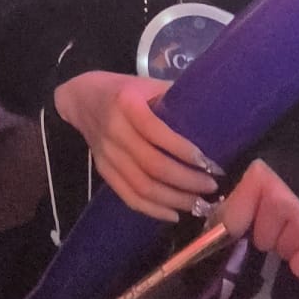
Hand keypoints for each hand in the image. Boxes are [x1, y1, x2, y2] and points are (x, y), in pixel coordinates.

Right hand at [54, 72, 217, 222]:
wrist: (82, 98)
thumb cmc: (124, 89)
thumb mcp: (148, 84)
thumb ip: (176, 98)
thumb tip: (216, 114)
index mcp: (127, 104)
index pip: (158, 133)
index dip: (185, 151)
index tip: (211, 163)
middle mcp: (114, 131)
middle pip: (152, 165)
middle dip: (186, 180)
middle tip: (211, 187)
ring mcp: (106, 154)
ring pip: (142, 186)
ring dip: (174, 199)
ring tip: (199, 204)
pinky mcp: (103, 171)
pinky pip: (128, 196)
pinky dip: (152, 210)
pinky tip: (174, 214)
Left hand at [217, 159, 298, 278]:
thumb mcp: (269, 171)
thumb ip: (243, 196)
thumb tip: (215, 228)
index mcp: (262, 178)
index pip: (232, 220)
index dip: (238, 227)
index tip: (244, 229)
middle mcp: (280, 199)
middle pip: (262, 239)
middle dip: (272, 232)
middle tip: (288, 217)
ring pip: (283, 252)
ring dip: (291, 244)